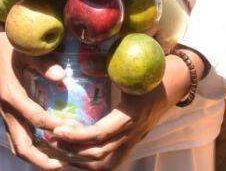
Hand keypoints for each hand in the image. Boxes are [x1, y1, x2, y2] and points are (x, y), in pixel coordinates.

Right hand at [0, 1, 67, 168]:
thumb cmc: (6, 41)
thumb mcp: (25, 48)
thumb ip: (43, 63)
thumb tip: (61, 75)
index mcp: (11, 94)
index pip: (36, 119)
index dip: (57, 126)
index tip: (77, 129)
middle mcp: (6, 108)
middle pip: (22, 146)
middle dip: (43, 159)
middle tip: (66, 162)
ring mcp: (4, 111)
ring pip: (17, 145)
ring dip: (36, 157)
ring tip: (59, 160)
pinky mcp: (5, 110)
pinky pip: (16, 137)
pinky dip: (31, 147)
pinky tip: (47, 146)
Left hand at [47, 50, 193, 167]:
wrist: (175, 82)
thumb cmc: (151, 71)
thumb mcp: (128, 65)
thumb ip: (104, 64)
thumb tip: (82, 65)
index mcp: (130, 115)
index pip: (100, 134)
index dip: (77, 135)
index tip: (56, 129)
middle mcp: (132, 133)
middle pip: (100, 154)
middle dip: (73, 150)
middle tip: (50, 141)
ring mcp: (134, 139)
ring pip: (107, 163)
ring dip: (82, 161)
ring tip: (59, 151)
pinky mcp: (132, 140)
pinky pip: (113, 160)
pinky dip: (93, 162)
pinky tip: (76, 155)